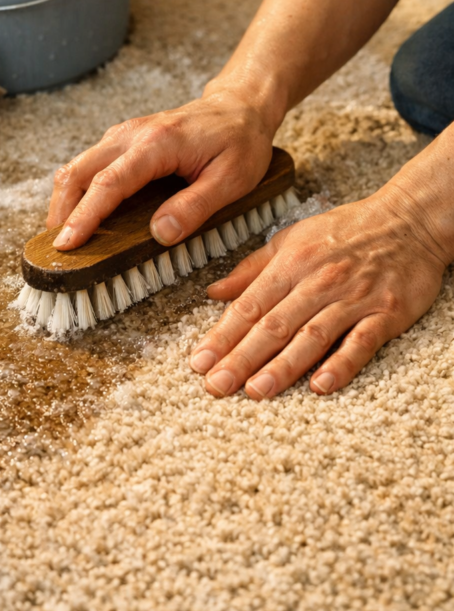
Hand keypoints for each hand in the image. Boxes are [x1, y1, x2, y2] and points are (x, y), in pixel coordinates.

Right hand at [46, 88, 275, 249]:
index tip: (67, 244)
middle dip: (61, 212)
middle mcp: (131, 134)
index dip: (85, 216)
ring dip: (64, 203)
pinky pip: (87, 166)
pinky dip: (76, 192)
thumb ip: (195, 207)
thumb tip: (160, 234)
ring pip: (76, 167)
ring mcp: (122, 136)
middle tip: (56, 250)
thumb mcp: (232, 179)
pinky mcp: (121, 142)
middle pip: (78, 172)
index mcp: (158, 144)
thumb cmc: (239, 142)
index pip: (109, 183)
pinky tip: (79, 216)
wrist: (240, 107)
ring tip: (63, 238)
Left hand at [190, 187, 448, 398]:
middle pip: (274, 325)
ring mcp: (354, 298)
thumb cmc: (346, 231)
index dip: (222, 335)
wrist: (410, 219)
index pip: (250, 305)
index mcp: (292, 262)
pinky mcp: (386, 313)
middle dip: (242, 358)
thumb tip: (213, 292)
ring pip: (312, 336)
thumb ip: (252, 268)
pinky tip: (320, 386)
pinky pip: (361, 342)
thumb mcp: (292, 238)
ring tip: (256, 391)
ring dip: (283, 366)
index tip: (199, 362)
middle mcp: (319, 281)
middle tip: (216, 386)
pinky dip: (341, 364)